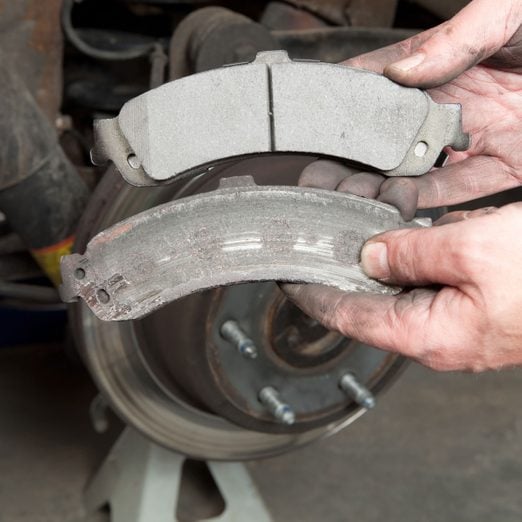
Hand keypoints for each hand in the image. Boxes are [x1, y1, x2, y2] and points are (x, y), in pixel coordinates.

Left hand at [284, 203, 521, 371]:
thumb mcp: (478, 251)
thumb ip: (415, 253)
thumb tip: (373, 255)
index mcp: (431, 333)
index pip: (349, 318)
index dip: (313, 295)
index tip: (286, 276)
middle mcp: (439, 331)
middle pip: (368, 303)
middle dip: (338, 270)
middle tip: (311, 239)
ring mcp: (457, 316)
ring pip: (397, 286)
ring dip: (372, 258)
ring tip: (343, 227)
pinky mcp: (475, 299)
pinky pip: (426, 276)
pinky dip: (406, 252)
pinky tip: (394, 229)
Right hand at [301, 0, 521, 216]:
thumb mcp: (508, 9)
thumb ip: (455, 38)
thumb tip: (403, 72)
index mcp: (446, 62)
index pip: (383, 81)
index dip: (349, 99)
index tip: (318, 119)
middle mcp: (455, 103)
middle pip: (394, 135)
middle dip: (361, 154)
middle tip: (328, 171)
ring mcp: (479, 135)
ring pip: (422, 169)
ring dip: (390, 184)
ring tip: (357, 195)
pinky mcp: (507, 164)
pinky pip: (463, 190)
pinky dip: (432, 202)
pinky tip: (403, 207)